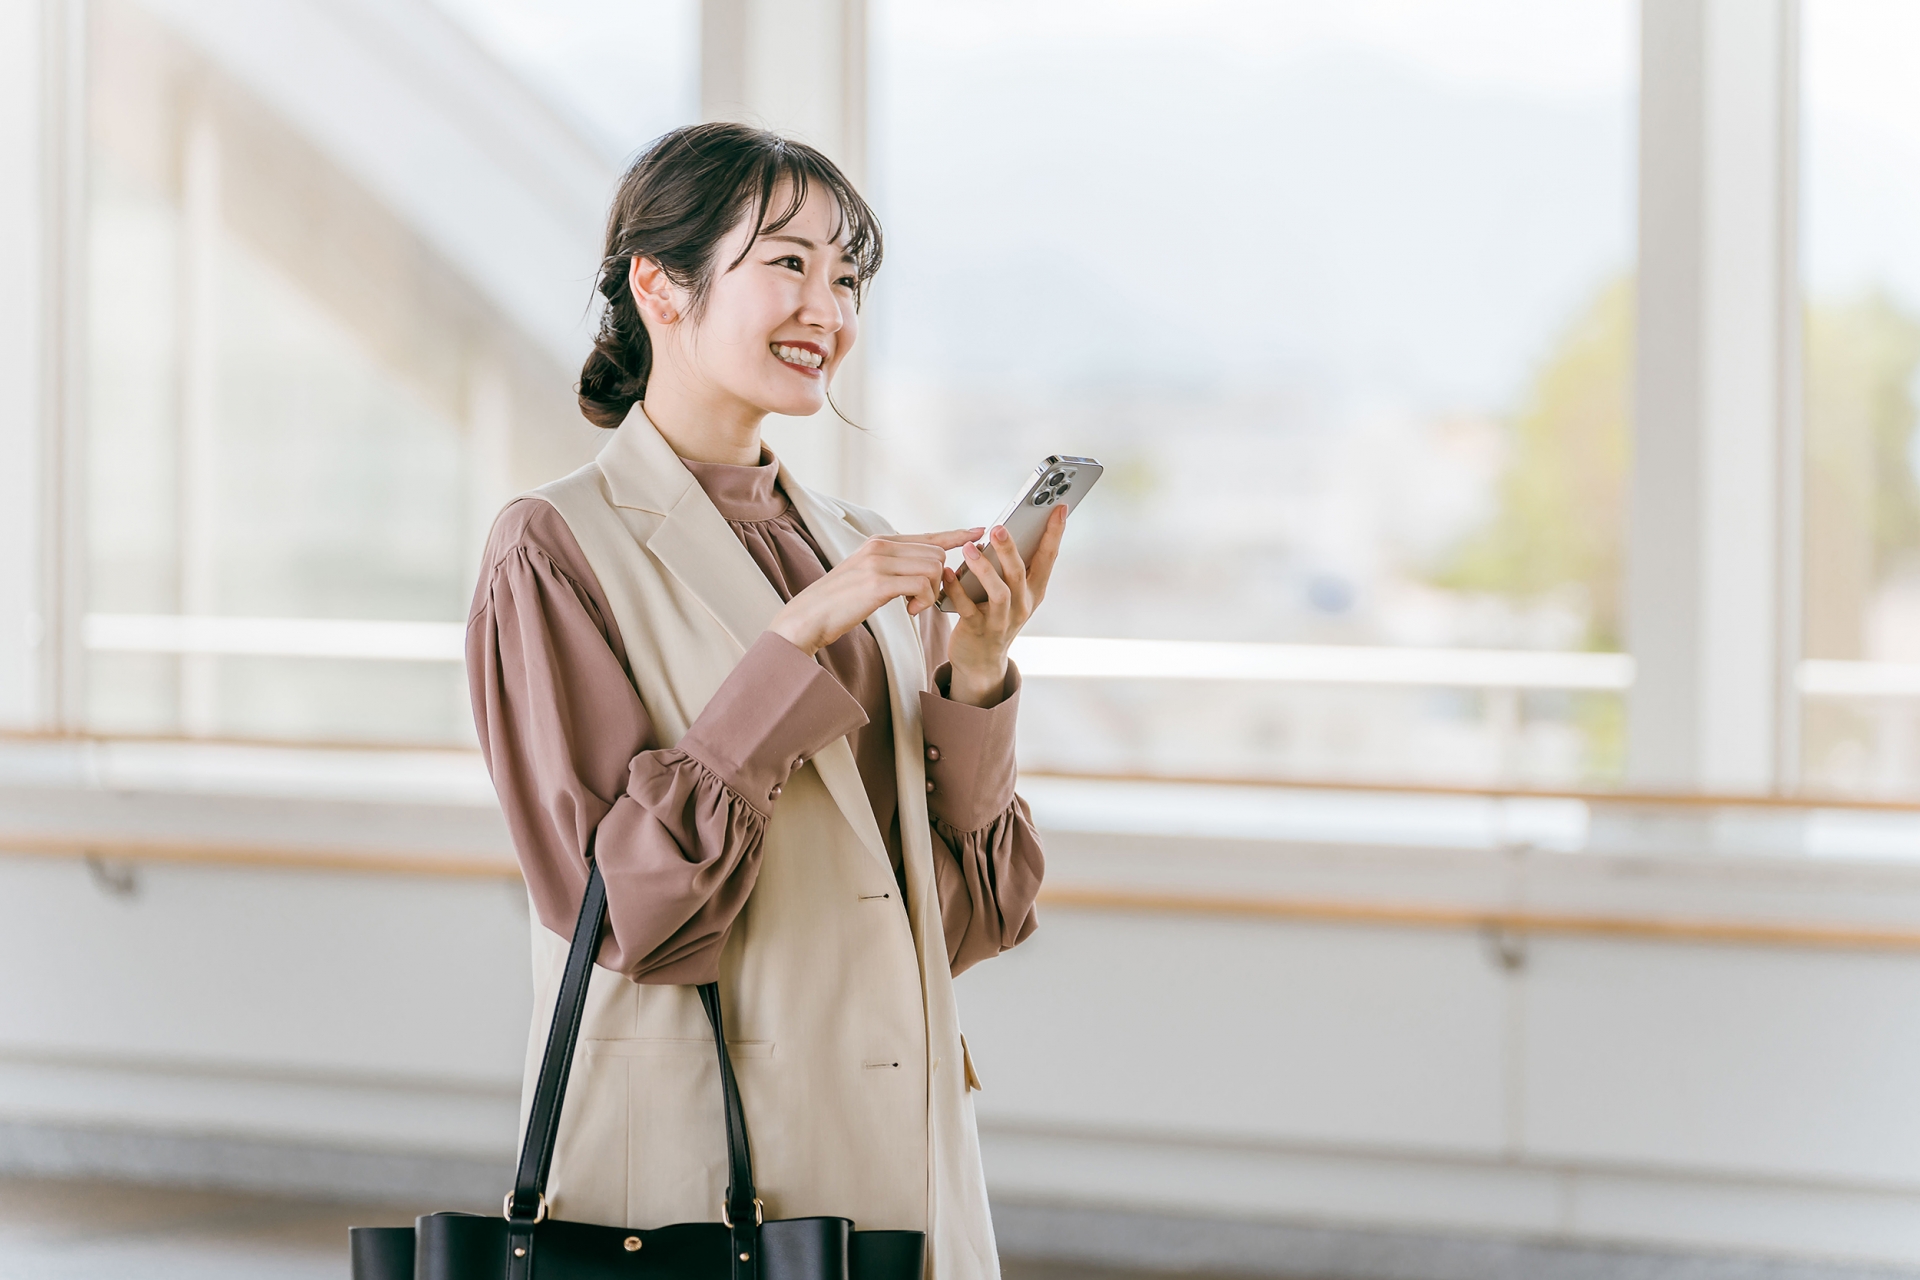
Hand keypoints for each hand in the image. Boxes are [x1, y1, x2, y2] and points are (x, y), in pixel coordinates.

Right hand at [770, 527, 985, 655]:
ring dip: (932, 593)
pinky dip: (924, 601)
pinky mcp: (878, 582)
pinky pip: (923, 585)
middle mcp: (880, 545)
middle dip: (939, 581)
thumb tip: (928, 569)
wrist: (807, 618)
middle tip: (921, 601)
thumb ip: (895, 568)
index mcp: (880, 542)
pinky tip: (909, 610)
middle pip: (937, 554)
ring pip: (934, 568)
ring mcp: (878, 561)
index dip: (956, 534)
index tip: (978, 531)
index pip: (928, 535)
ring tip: (912, 606)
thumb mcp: (868, 576)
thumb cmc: (839, 603)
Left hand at [943, 504, 1066, 706]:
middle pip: (1021, 573)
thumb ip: (1011, 566)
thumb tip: (999, 532)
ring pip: (999, 592)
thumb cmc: (996, 616)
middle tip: (998, 527)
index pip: (1049, 558)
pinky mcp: (978, 629)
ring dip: (985, 569)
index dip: (1055, 533)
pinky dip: (956, 589)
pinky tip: (947, 573)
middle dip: (1011, 549)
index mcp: (1034, 591)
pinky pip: (967, 607)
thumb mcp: (1013, 592)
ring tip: (970, 549)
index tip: (1060, 507)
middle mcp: (1023, 605)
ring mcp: (1001, 620)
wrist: (982, 660)